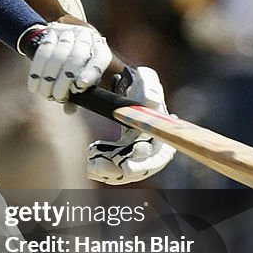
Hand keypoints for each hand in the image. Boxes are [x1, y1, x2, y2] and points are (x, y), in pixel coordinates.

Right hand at [26, 23, 111, 109]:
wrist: (63, 41)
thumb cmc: (76, 67)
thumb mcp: (82, 78)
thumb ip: (78, 94)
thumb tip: (69, 110)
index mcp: (100, 49)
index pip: (99, 59)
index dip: (91, 73)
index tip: (80, 86)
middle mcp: (87, 37)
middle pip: (77, 57)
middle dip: (65, 80)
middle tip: (57, 96)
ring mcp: (69, 32)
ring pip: (58, 55)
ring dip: (49, 78)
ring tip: (45, 93)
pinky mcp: (52, 32)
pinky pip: (42, 52)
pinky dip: (37, 71)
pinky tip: (35, 85)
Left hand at [86, 66, 175, 184]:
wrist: (127, 87)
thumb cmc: (140, 83)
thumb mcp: (146, 80)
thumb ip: (150, 88)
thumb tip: (152, 102)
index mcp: (163, 133)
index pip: (159, 157)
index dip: (144, 165)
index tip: (127, 166)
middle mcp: (153, 146)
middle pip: (141, 169)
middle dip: (121, 172)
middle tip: (99, 167)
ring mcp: (137, 151)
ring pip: (125, 171)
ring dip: (109, 172)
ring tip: (91, 165)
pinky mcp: (123, 153)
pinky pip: (114, 166)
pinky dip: (103, 168)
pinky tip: (90, 161)